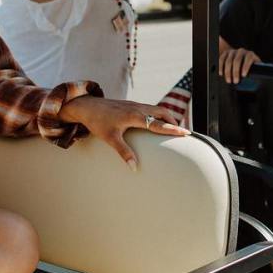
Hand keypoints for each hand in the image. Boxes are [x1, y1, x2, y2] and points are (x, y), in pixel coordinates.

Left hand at [58, 96, 187, 169]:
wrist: (87, 106)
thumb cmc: (98, 122)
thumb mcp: (110, 138)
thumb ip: (124, 153)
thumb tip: (134, 167)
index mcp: (135, 116)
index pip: (158, 123)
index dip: (172, 129)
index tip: (185, 133)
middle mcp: (138, 108)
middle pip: (162, 112)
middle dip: (174, 122)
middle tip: (183, 133)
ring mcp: (135, 105)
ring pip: (157, 109)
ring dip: (167, 117)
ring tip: (174, 128)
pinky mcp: (132, 105)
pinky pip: (150, 108)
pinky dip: (159, 114)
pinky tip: (158, 121)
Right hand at [218, 45, 260, 84]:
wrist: (242, 58)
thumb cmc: (250, 67)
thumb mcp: (255, 68)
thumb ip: (258, 72)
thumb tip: (262, 79)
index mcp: (250, 54)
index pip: (249, 58)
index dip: (246, 66)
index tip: (243, 75)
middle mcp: (241, 51)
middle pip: (237, 60)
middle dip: (235, 72)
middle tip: (235, 81)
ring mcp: (233, 52)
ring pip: (228, 61)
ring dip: (228, 72)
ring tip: (229, 80)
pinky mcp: (225, 53)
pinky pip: (221, 59)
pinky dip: (221, 67)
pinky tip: (221, 73)